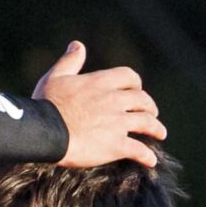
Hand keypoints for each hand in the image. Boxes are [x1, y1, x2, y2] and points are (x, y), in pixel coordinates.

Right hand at [34, 41, 162, 169]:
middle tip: (151, 113)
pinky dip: (147, 156)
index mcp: (101, 82)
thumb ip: (70, 61)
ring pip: (147, 123)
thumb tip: (78, 45)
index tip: (136, 90)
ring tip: (161, 133)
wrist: (44, 131)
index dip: (135, 84)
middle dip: (149, 106)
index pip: (129, 77)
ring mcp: (117, 123)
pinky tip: (151, 161)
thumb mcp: (56, 76)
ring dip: (156, 128)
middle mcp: (114, 100)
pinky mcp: (116, 145)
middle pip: (142, 100)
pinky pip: (139, 150)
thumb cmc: (47, 104)